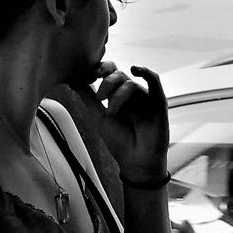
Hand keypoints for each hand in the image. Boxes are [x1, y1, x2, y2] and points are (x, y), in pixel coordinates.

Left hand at [71, 62, 168, 181]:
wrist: (136, 162)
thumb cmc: (120, 142)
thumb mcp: (98, 118)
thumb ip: (87, 98)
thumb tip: (73, 80)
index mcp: (117, 95)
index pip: (109, 73)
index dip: (99, 69)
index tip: (89, 75)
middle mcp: (131, 94)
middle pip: (118, 75)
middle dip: (107, 82)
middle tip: (100, 97)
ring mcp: (144, 97)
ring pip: (130, 83)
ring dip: (118, 94)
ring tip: (111, 111)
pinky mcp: (158, 101)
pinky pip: (154, 81)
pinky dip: (145, 72)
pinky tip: (136, 70)